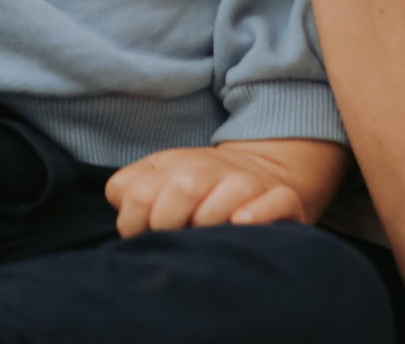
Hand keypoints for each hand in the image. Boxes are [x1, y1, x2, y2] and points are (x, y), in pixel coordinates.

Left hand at [105, 138, 349, 236]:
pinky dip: (257, 214)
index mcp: (173, 167)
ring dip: (209, 224)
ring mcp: (245, 184)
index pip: (138, 195)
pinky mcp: (281, 199)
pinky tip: (241, 223)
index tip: (144, 234)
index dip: (133, 224)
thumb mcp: (158, 176)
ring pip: (222, 201)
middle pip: (182, 191)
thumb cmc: (199, 186)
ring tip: (208, 236)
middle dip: (170, 224)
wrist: (260, 170)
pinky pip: (272, 203)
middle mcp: (209, 172)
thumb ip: (128, 189)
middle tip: (177, 238)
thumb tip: (123, 210)